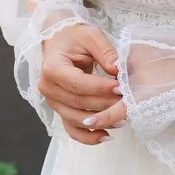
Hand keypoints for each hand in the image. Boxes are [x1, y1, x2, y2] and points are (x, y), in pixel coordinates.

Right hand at [39, 23, 121, 145]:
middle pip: (78, 103)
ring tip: (122, 121)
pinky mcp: (59, 110)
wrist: (59, 43)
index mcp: (52, 67)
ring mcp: (52, 101)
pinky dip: (87, 137)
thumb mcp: (91, 36)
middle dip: (104, 105)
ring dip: (99, 122)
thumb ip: (106, 52)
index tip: (120, 88)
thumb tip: (118, 70)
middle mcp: (47, 87)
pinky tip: (105, 136)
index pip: (78, 84)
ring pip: (75, 119)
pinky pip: (71, 128)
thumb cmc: (75, 38)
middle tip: (127, 105)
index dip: (100, 88)